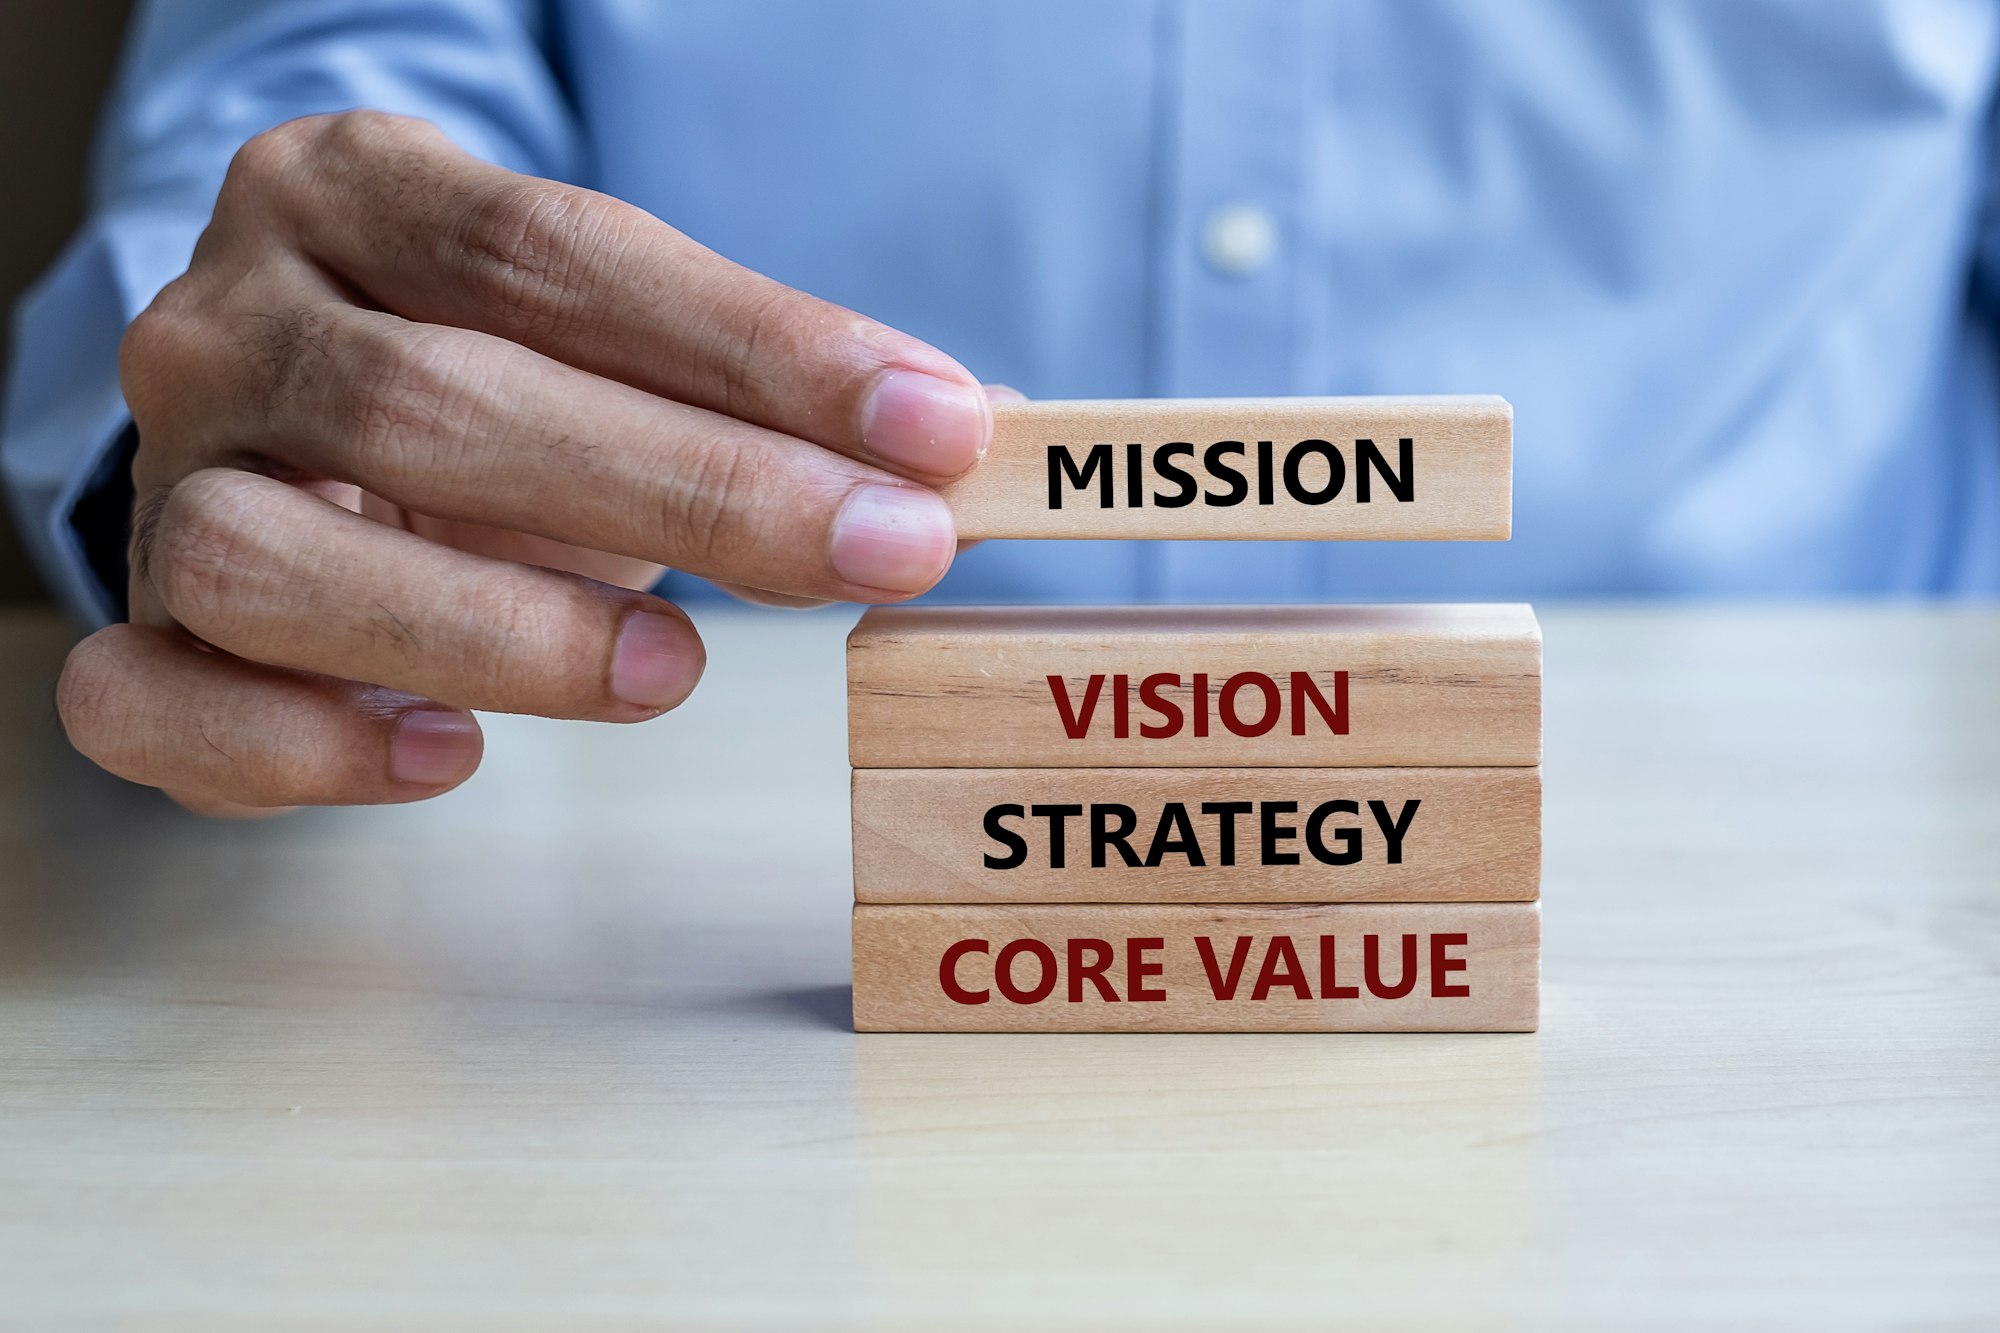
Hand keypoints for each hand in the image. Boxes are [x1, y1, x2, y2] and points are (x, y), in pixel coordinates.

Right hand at [57, 111, 995, 815]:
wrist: (297, 431)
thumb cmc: (490, 383)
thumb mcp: (616, 346)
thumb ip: (766, 386)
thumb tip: (984, 438)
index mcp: (352, 195)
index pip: (555, 254)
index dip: (758, 346)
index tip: (938, 430)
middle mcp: (230, 324)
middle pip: (431, 401)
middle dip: (689, 490)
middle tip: (875, 555)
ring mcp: (167, 484)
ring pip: (269, 561)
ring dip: (496, 628)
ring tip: (673, 676)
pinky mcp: (134, 636)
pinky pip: (158, 700)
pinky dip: (303, 747)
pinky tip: (451, 756)